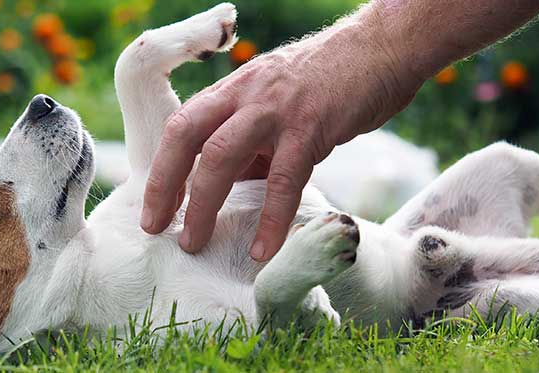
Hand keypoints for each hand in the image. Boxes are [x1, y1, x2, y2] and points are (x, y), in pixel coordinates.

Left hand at [140, 13, 421, 260]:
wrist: (384, 47)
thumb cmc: (333, 81)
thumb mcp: (277, 103)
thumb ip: (252, 141)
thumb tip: (229, 188)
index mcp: (234, 89)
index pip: (181, 127)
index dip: (161, 169)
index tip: (154, 209)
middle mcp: (245, 94)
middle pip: (186, 137)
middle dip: (165, 185)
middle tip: (156, 228)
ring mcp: (276, 108)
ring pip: (221, 156)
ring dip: (202, 204)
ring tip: (194, 243)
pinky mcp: (312, 125)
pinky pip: (284, 180)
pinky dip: (271, 220)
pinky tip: (262, 250)